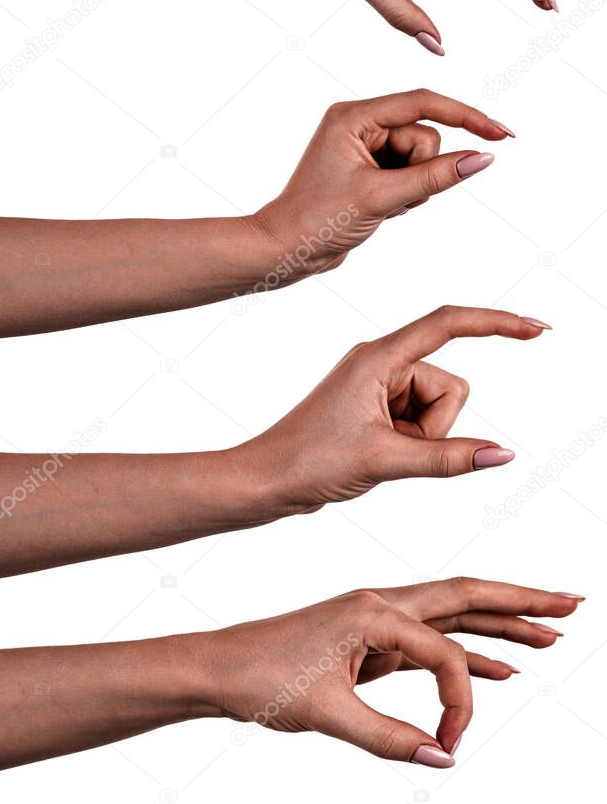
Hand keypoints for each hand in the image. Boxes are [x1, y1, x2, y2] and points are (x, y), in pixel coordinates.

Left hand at [204, 578, 581, 764]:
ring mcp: (378, 620)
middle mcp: (382, 605)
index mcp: (373, 610)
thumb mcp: (325, 712)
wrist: (222, 668)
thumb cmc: (263, 677)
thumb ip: (387, 738)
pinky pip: (432, 642)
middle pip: (466, 595)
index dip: (459, 701)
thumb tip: (443, 758)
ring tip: (552, 629)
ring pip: (453, 615)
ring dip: (502, 621)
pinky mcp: (372, 641)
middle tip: (572, 602)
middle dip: (520, 600)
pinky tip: (499, 662)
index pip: (443, 650)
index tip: (450, 743)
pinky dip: (468, 649)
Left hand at [246, 306, 549, 512]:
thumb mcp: (385, 460)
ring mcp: (380, 386)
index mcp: (378, 358)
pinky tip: (377, 454)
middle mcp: (381, 363)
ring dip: (423, 438)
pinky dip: (413, 444)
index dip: (495, 323)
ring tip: (379, 452)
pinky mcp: (379, 408)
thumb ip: (448, 458)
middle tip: (391, 446)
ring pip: (439, 409)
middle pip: (450, 386)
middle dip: (436, 425)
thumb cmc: (309, 460)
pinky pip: (423, 424)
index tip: (535, 329)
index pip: (447, 325)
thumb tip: (502, 453)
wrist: (268, 480)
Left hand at [252, 90, 513, 273]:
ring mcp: (365, 147)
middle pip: (425, 135)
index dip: (466, 117)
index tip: (502, 134)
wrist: (287, 250)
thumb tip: (482, 158)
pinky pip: (412, 173)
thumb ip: (435, 177)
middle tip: (390, 196)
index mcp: (354, 116)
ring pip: (422, 157)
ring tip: (383, 206)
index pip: (423, 104)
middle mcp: (359, 124)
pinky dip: (407, 194)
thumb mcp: (382, 197)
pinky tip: (382, 209)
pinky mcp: (370, 168)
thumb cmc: (318, 220)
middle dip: (421, 169)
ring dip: (415, 186)